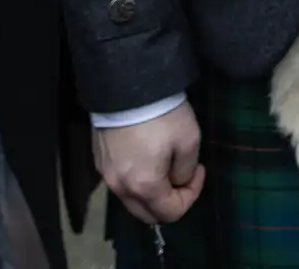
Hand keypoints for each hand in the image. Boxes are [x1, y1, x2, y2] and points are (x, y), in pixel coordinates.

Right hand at [96, 103, 205, 224]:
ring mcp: (106, 175)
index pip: (170, 213)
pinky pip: (121, 182)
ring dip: (152, 192)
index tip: (199, 170)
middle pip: (147, 214)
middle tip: (183, 175)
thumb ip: (185, 171)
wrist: (126, 85)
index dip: (191, 196)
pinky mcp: (99, 161)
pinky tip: (147, 156)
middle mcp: (120, 187)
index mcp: (144, 186)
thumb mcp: (188, 141)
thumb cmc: (162, 114)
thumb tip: (177, 181)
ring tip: (166, 163)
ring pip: (132, 200)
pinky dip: (137, 180)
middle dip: (170, 201)